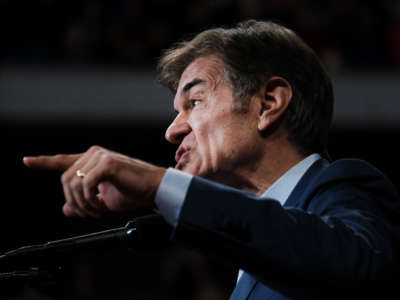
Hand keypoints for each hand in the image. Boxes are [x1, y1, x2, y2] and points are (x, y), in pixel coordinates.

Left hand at [23, 146, 165, 216]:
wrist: (153, 189)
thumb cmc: (133, 192)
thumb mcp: (103, 201)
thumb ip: (84, 202)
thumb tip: (66, 208)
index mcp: (93, 159)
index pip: (64, 160)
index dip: (44, 161)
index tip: (28, 161)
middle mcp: (95, 154)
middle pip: (65, 179)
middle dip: (74, 201)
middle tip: (90, 213)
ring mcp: (101, 156)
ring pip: (73, 183)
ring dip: (82, 203)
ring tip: (96, 210)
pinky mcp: (107, 163)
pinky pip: (85, 185)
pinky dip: (90, 200)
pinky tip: (100, 205)